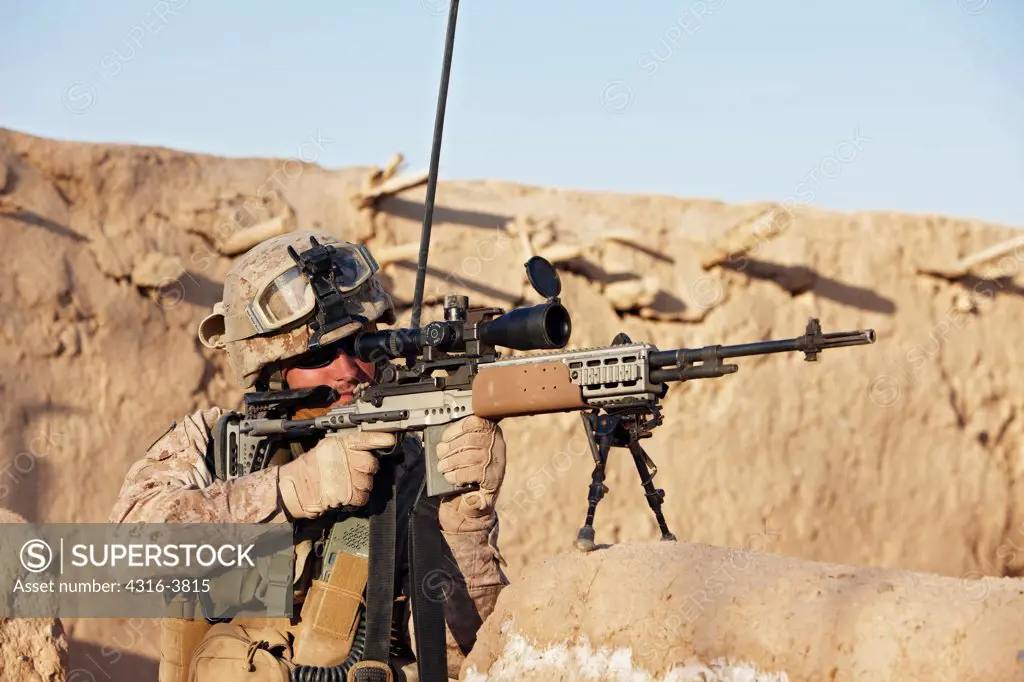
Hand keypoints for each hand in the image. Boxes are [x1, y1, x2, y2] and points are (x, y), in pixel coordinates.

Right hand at [278, 431, 395, 518]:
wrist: (293, 488)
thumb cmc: (308, 469)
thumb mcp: (325, 449)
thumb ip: (346, 447)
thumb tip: (366, 450)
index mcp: (338, 445)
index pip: (364, 438)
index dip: (379, 439)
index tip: (390, 440)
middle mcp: (343, 459)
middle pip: (371, 463)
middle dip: (367, 469)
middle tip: (356, 472)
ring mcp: (346, 477)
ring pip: (369, 482)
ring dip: (361, 485)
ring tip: (346, 484)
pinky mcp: (346, 495)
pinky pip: (363, 497)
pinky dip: (358, 498)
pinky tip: (347, 494)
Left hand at [436, 416, 505, 531]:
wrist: (474, 504)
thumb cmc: (467, 474)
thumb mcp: (463, 454)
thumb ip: (457, 443)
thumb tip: (443, 439)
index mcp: (491, 433)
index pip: (475, 423)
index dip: (456, 429)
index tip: (444, 437)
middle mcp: (498, 446)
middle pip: (471, 439)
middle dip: (450, 447)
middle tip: (440, 454)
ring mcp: (497, 463)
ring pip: (470, 455)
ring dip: (451, 461)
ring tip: (443, 467)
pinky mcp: (493, 480)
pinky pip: (473, 472)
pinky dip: (458, 474)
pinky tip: (451, 477)